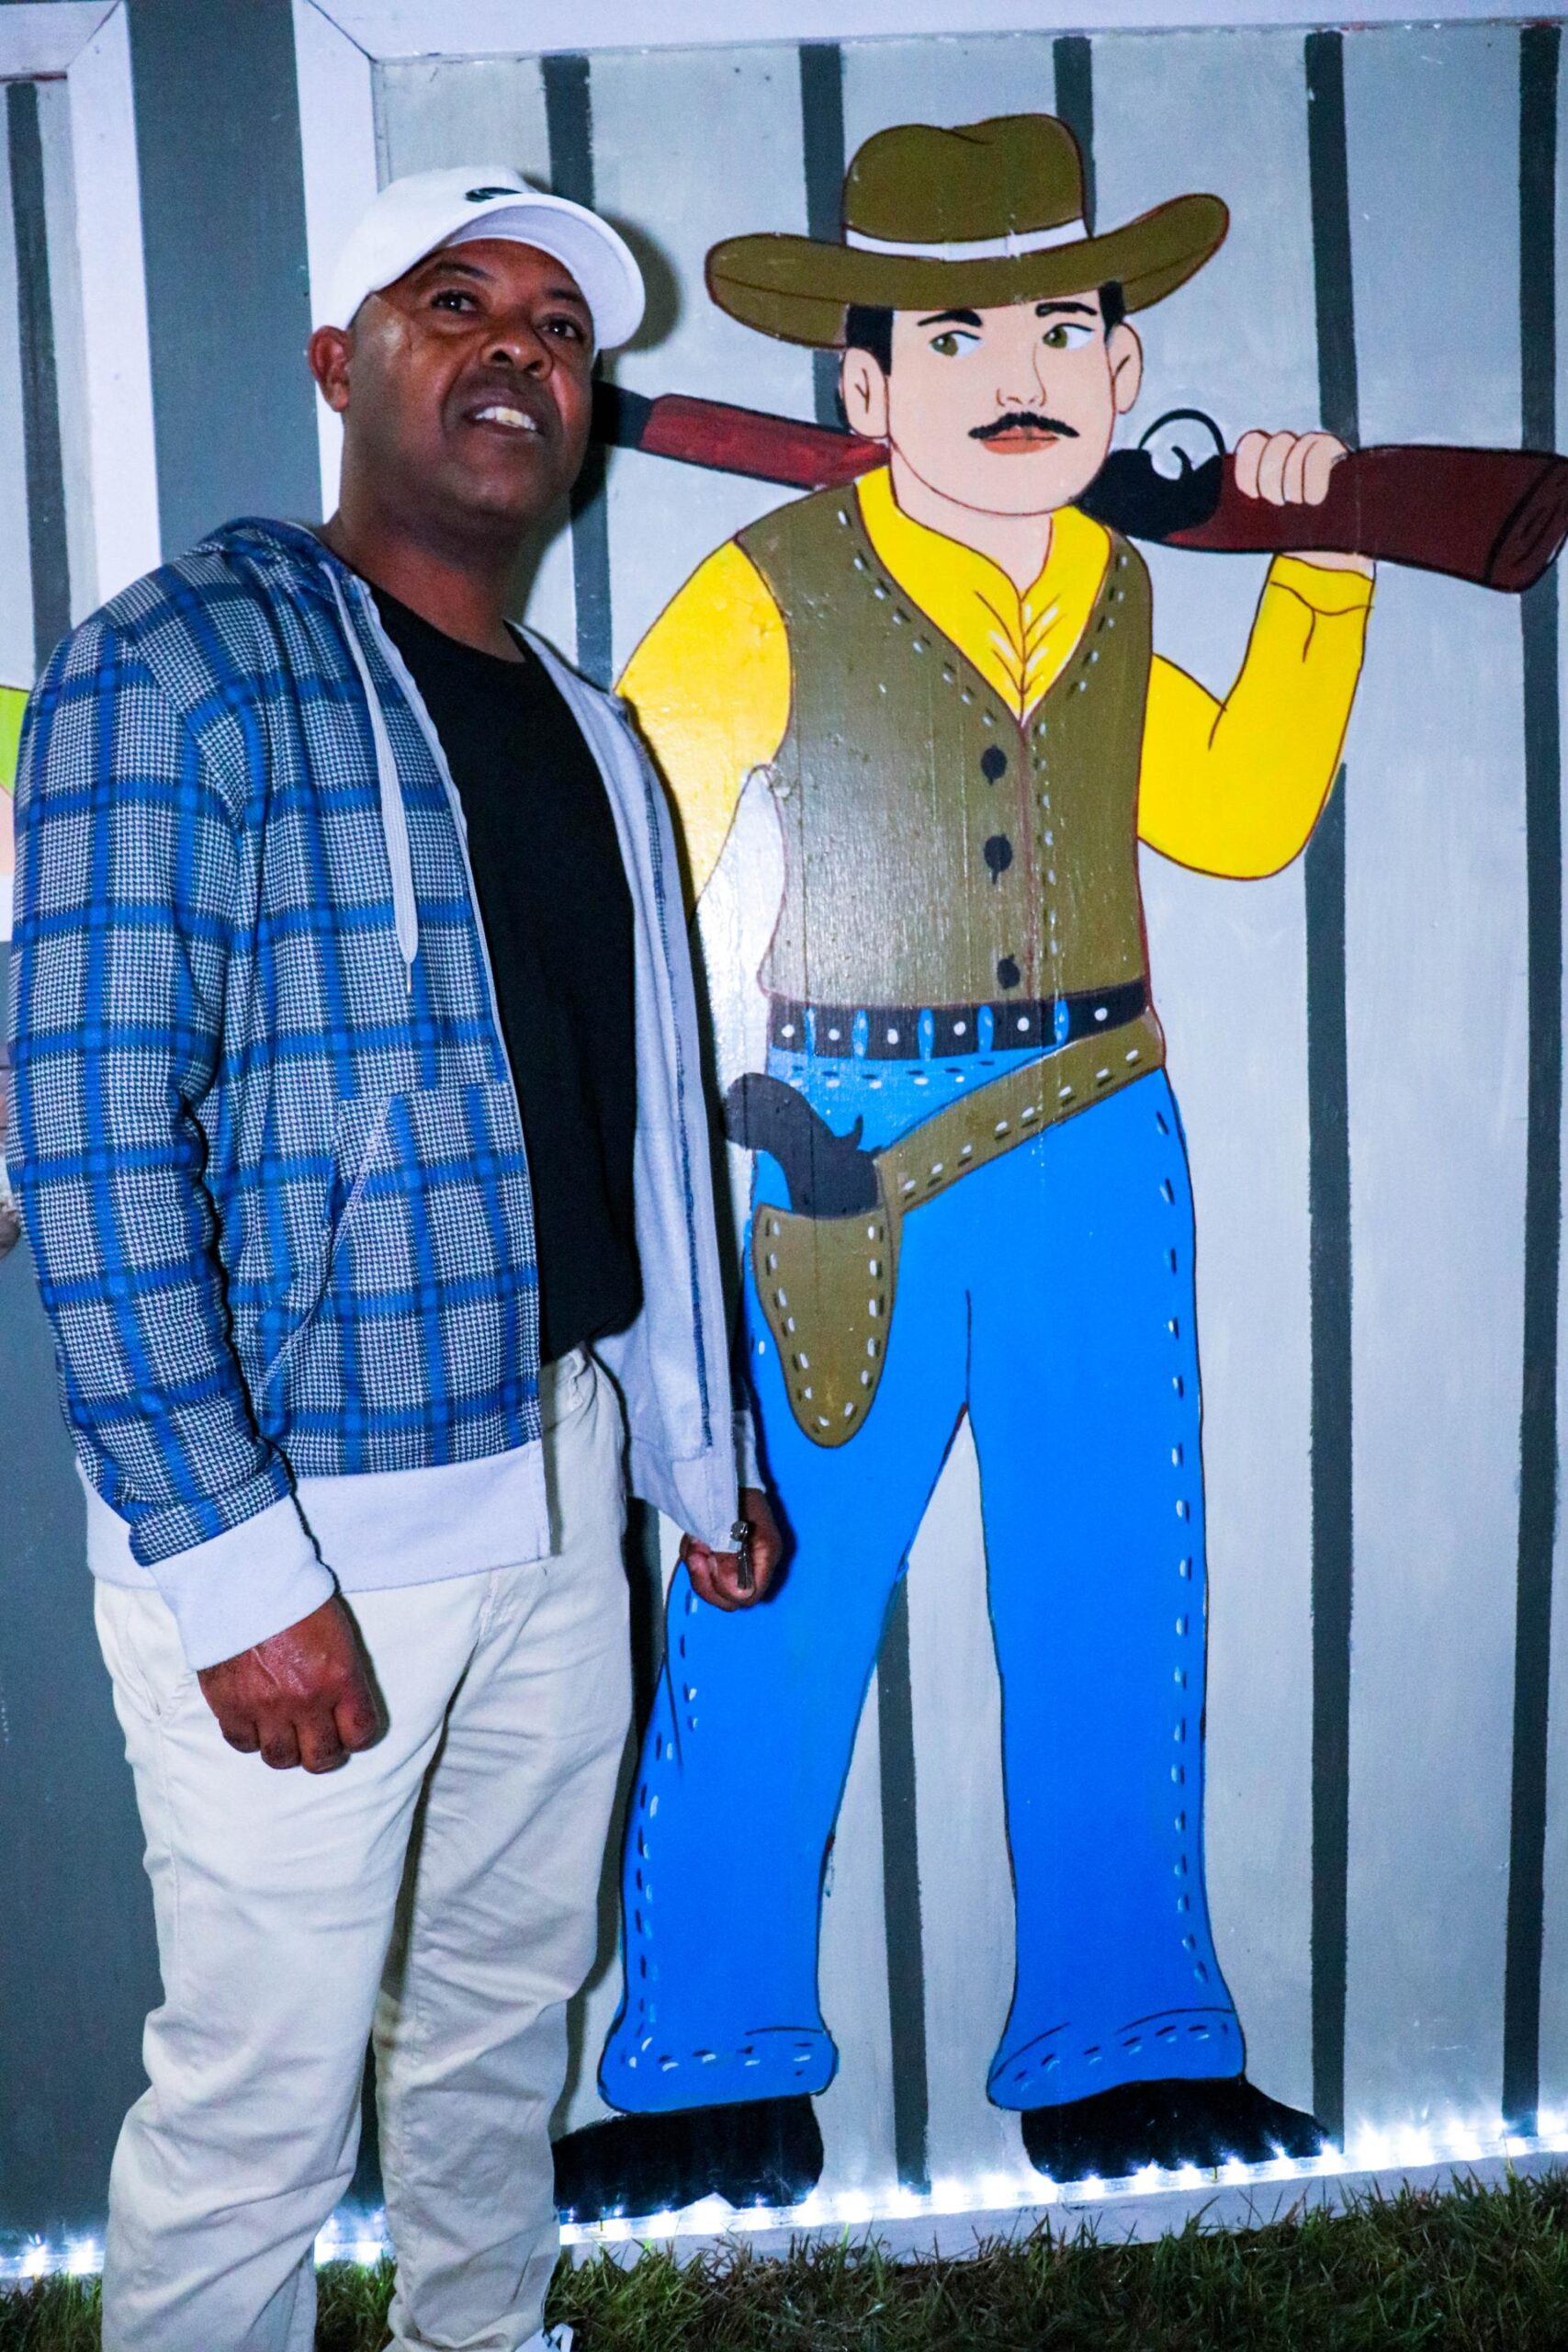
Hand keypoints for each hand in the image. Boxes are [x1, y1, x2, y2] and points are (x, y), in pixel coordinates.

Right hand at [197, 1595, 380, 1771]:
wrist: (244, 1582)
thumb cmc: (295, 1598)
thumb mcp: (338, 1634)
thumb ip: (342, 1676)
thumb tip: (343, 1706)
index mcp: (339, 1678)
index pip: (360, 1732)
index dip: (356, 1737)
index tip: (350, 1732)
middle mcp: (305, 1700)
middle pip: (321, 1757)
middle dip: (325, 1755)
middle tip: (321, 1744)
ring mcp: (265, 1707)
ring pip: (281, 1758)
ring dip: (287, 1751)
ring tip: (287, 1737)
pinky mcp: (230, 1706)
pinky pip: (243, 1744)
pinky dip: (250, 1738)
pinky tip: (255, 1723)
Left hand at [680, 1486, 782, 1611]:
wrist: (728, 1478)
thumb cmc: (735, 1493)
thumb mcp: (731, 1522)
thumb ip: (733, 1555)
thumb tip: (738, 1594)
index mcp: (766, 1556)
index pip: (749, 1596)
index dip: (725, 1587)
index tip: (708, 1560)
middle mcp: (756, 1567)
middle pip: (729, 1599)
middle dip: (707, 1578)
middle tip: (697, 1551)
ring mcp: (739, 1566)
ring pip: (712, 1588)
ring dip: (698, 1568)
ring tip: (695, 1543)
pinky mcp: (724, 1563)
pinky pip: (705, 1575)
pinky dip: (694, 1561)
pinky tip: (695, 1542)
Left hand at [1233, 427, 1373, 575]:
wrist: (1328, 551)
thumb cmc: (1291, 536)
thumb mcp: (1260, 524)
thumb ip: (1239, 512)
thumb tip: (1202, 524)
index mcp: (1269, 460)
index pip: (1252, 443)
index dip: (1248, 465)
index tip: (1250, 494)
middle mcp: (1293, 448)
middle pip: (1276, 444)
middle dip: (1271, 477)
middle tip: (1277, 503)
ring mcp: (1316, 448)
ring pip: (1298, 446)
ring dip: (1293, 480)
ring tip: (1298, 504)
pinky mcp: (1337, 455)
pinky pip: (1319, 451)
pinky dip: (1312, 477)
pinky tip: (1313, 498)